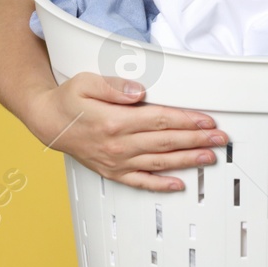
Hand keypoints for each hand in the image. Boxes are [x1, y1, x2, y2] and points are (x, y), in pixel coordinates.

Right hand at [24, 71, 227, 191]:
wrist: (48, 123)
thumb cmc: (69, 100)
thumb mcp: (87, 82)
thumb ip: (114, 86)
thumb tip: (138, 92)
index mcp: (114, 121)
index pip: (160, 120)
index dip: (186, 120)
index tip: (206, 121)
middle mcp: (118, 145)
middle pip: (165, 142)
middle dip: (196, 140)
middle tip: (219, 139)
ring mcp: (116, 161)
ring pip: (159, 162)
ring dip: (187, 161)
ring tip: (210, 158)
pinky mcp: (113, 172)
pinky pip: (141, 181)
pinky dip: (161, 185)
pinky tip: (179, 184)